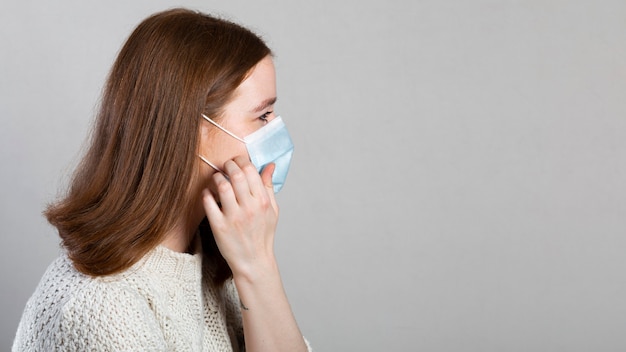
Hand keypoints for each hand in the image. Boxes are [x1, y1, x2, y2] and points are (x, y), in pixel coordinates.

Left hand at [202, 156, 278, 277]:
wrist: (253, 261)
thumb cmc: (263, 235)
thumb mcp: (272, 210)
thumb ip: (269, 187)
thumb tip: (270, 166)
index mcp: (262, 202)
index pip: (250, 171)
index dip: (241, 161)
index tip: (237, 162)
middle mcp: (249, 208)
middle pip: (236, 175)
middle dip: (228, 165)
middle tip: (225, 166)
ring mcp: (233, 217)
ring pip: (222, 186)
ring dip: (217, 177)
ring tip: (217, 179)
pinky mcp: (219, 226)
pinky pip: (209, 203)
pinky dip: (206, 194)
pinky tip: (208, 193)